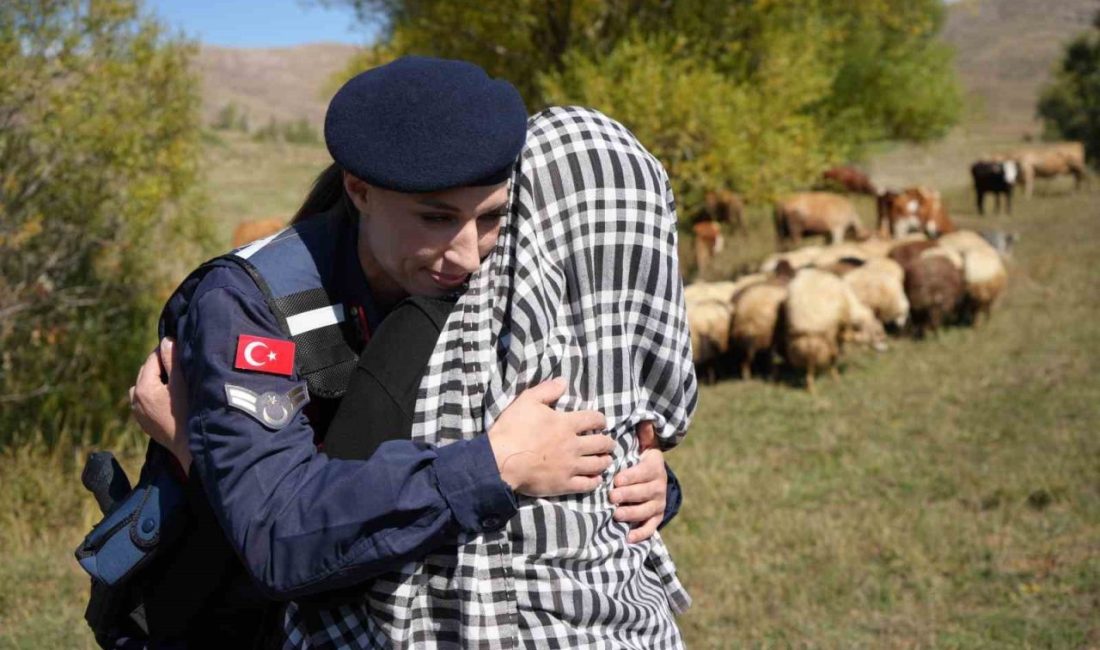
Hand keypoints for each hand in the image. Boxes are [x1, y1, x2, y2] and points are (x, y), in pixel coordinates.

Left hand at [130, 338, 191, 473]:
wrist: (188, 446)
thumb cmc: (188, 413)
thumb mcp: (182, 384)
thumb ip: (173, 360)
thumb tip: (166, 340)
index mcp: (142, 387)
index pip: (153, 359)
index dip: (167, 352)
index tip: (181, 351)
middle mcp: (135, 398)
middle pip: (147, 372)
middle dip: (161, 367)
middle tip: (181, 367)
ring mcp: (137, 412)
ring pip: (144, 386)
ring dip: (156, 381)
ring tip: (174, 384)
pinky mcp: (143, 422)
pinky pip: (145, 400)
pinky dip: (155, 395)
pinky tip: (170, 399)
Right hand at [487, 378, 612, 496]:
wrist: (500, 460)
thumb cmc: (513, 429)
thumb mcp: (527, 400)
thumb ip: (547, 390)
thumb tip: (563, 382)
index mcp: (566, 424)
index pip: (593, 419)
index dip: (601, 420)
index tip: (602, 423)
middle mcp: (573, 445)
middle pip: (601, 443)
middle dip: (608, 443)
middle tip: (609, 443)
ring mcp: (570, 466)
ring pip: (597, 464)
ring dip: (605, 461)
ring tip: (606, 460)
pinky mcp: (563, 484)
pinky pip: (586, 485)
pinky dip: (595, 482)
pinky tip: (596, 479)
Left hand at [610, 421, 666, 543]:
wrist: (654, 479)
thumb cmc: (641, 461)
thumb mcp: (645, 447)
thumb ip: (644, 436)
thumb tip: (645, 420)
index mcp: (654, 468)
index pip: (645, 472)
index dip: (632, 476)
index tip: (616, 480)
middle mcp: (659, 486)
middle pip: (645, 492)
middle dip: (628, 495)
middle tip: (612, 497)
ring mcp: (658, 503)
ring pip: (646, 510)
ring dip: (632, 514)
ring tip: (616, 514)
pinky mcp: (656, 517)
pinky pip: (651, 526)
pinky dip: (641, 533)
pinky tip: (629, 538)